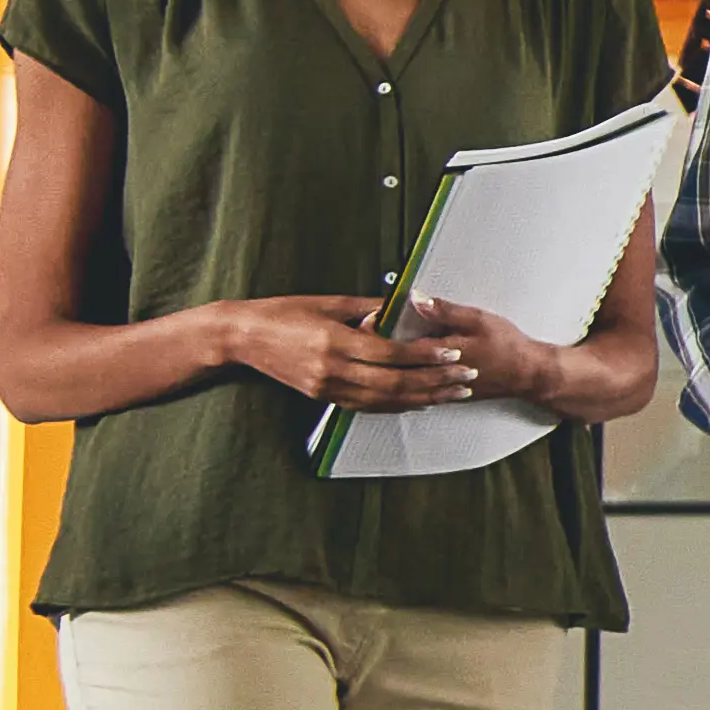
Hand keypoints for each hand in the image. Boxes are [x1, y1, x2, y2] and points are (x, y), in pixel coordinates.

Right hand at [219, 296, 464, 411]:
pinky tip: (420, 403)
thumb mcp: (327, 302)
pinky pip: (367, 406)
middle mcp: (332, 370)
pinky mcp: (323, 397)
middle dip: (435, 381)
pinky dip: (397, 406)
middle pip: (395, 383)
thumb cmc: (283, 312)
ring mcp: (326, 388)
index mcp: (334, 342)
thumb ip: (367, 308)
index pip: (391, 354)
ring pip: (385, 400)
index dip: (425, 356)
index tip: (454, 352)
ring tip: (454, 393)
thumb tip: (403, 308)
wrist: (242, 337)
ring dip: (424, 398)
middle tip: (467, 376)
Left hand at [377, 299, 553, 412]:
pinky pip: (410, 393)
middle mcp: (432, 374)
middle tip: (360, 333)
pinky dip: (396, 385)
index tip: (362, 319)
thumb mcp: (478, 319)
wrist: (526, 375)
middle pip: (390, 365)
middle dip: (373, 351)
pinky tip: (388, 380)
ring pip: (398, 383)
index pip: (395, 344)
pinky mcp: (441, 395)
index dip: (375, 332)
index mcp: (438, 353)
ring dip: (381, 370)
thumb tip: (416, 299)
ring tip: (367, 358)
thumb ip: (444, 310)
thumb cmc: (506, 347)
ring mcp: (436, 388)